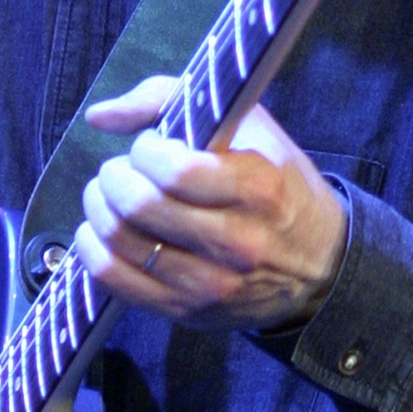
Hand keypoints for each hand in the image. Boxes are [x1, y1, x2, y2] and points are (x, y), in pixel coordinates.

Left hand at [76, 76, 348, 330]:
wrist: (319, 262)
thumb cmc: (276, 182)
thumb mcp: (248, 125)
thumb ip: (171, 99)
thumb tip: (99, 115)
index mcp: (259, 189)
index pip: (175, 172)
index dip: (144, 151)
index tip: (147, 146)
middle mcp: (238, 242)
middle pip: (141, 207)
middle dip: (113, 177)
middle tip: (119, 169)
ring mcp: (212, 284)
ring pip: (122, 244)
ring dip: (99, 209)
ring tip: (108, 195)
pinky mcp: (190, 312)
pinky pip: (117, 283)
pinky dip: (93, 250)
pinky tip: (98, 231)